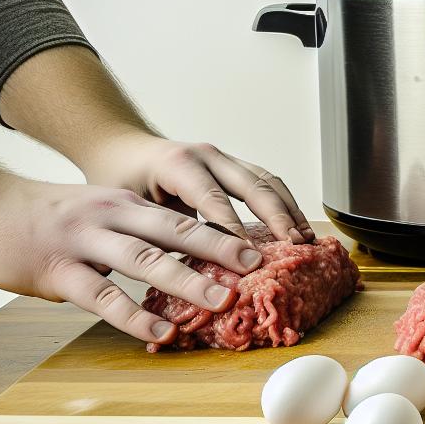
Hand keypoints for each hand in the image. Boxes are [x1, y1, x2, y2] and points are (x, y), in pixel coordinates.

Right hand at [0, 175, 268, 343]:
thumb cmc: (42, 218)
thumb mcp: (97, 214)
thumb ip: (135, 233)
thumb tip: (182, 262)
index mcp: (126, 204)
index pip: (186, 216)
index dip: (226, 231)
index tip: (263, 247)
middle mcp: (112, 216)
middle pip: (177, 231)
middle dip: (222, 248)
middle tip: (261, 266)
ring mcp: (84, 241)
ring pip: (144, 260)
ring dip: (186, 281)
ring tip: (223, 302)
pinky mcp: (57, 270)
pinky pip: (102, 295)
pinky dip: (134, 315)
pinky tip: (159, 333)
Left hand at [78, 132, 313, 242]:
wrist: (120, 148)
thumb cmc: (120, 179)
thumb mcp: (129, 208)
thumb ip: (157, 234)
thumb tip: (184, 274)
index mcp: (177, 163)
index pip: (213, 199)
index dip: (235, 229)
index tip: (251, 257)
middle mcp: (205, 154)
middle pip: (252, 185)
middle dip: (276, 217)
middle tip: (293, 247)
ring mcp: (222, 157)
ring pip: (267, 180)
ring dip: (288, 209)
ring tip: (304, 239)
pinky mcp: (232, 164)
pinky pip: (266, 181)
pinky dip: (284, 203)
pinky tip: (296, 227)